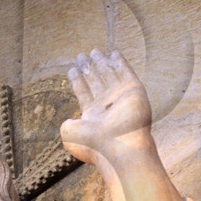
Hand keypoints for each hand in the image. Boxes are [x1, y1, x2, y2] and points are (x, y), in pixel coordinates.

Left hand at [61, 50, 152, 165]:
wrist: (120, 148)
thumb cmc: (94, 145)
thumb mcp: (70, 134)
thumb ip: (67, 125)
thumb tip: (68, 121)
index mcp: (92, 115)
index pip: (83, 93)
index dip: (77, 80)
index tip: (72, 69)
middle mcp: (107, 105)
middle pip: (96, 81)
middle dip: (89, 68)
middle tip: (82, 56)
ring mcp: (120, 97)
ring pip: (109, 75)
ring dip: (102, 63)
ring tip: (94, 51)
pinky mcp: (133, 91)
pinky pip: (126, 73)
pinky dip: (121, 63)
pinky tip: (114, 53)